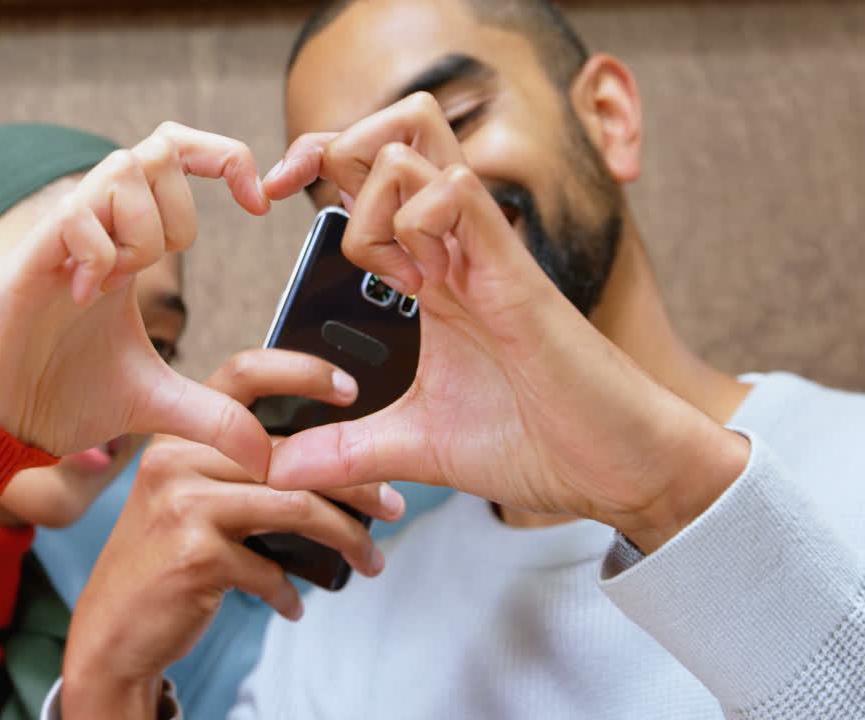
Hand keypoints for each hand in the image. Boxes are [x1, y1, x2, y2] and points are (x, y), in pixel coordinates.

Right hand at [0, 123, 274, 479]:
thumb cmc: (59, 397)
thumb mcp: (156, 405)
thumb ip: (215, 418)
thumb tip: (267, 457)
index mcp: (127, 244)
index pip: (177, 155)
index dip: (226, 158)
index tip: (259, 204)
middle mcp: (95, 228)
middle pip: (157, 147)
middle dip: (182, 210)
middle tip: (160, 265)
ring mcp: (58, 238)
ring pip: (121, 170)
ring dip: (141, 228)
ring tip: (118, 284)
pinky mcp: (25, 260)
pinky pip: (75, 216)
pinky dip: (98, 253)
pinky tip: (86, 298)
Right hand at [60, 349, 404, 718]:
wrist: (112, 630)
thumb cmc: (165, 560)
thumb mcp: (191, 499)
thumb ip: (242, 471)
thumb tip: (335, 465)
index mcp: (180, 432)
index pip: (244, 374)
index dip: (302, 370)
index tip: (353, 388)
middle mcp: (175, 457)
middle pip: (291, 452)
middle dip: (356, 483)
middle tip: (394, 505)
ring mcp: (182, 503)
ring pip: (296, 506)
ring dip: (346, 539)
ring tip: (369, 561)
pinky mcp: (193, 554)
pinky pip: (270, 567)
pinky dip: (291, 590)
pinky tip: (295, 604)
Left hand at [263, 93, 748, 549]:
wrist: (619, 469)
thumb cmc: (540, 442)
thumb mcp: (418, 447)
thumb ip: (346, 451)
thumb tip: (278, 469)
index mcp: (434, 276)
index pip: (371, 178)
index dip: (316, 164)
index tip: (271, 194)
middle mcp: (457, 250)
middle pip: (397, 132)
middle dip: (336, 146)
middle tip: (301, 195)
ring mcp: (486, 254)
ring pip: (418, 147)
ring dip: (372, 192)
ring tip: (384, 265)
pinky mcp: (515, 275)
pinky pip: (459, 196)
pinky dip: (418, 216)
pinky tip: (419, 277)